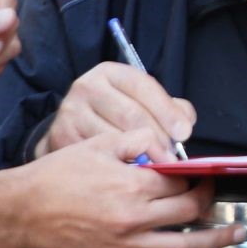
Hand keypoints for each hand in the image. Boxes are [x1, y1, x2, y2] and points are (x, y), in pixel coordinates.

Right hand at [11, 131, 240, 247]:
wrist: (23, 211)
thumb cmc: (57, 175)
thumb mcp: (97, 144)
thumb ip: (136, 140)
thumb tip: (166, 147)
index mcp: (131, 185)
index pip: (179, 180)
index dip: (195, 174)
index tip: (203, 171)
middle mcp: (134, 217)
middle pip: (188, 211)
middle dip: (208, 201)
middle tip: (216, 194)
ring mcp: (128, 243)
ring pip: (184, 246)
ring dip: (216, 241)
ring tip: (237, 236)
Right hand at [40, 63, 195, 157]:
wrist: (71, 129)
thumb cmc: (115, 115)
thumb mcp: (140, 101)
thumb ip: (169, 108)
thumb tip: (184, 126)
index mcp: (110, 72)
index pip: (143, 86)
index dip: (167, 111)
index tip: (184, 133)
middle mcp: (87, 86)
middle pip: (131, 115)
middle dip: (157, 139)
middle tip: (172, 160)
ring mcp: (71, 111)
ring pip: (116, 138)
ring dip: (141, 157)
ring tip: (157, 169)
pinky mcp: (62, 135)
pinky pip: (98, 155)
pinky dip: (120, 167)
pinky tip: (133, 174)